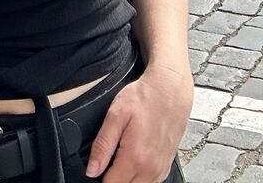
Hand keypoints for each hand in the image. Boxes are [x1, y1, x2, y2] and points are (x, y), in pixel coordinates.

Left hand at [85, 63, 192, 181]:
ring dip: (127, 176)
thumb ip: (102, 145)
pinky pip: (150, 181)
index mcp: (136, 158)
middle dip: (114, 177)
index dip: (100, 175)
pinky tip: (136, 156)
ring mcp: (161, 169)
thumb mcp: (115, 116)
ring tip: (123, 153)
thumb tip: (92, 170)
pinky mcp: (167, 165)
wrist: (170, 90)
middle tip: (111, 156)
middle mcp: (152, 169)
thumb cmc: (145, 98)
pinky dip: (140, 174)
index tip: (99, 163)